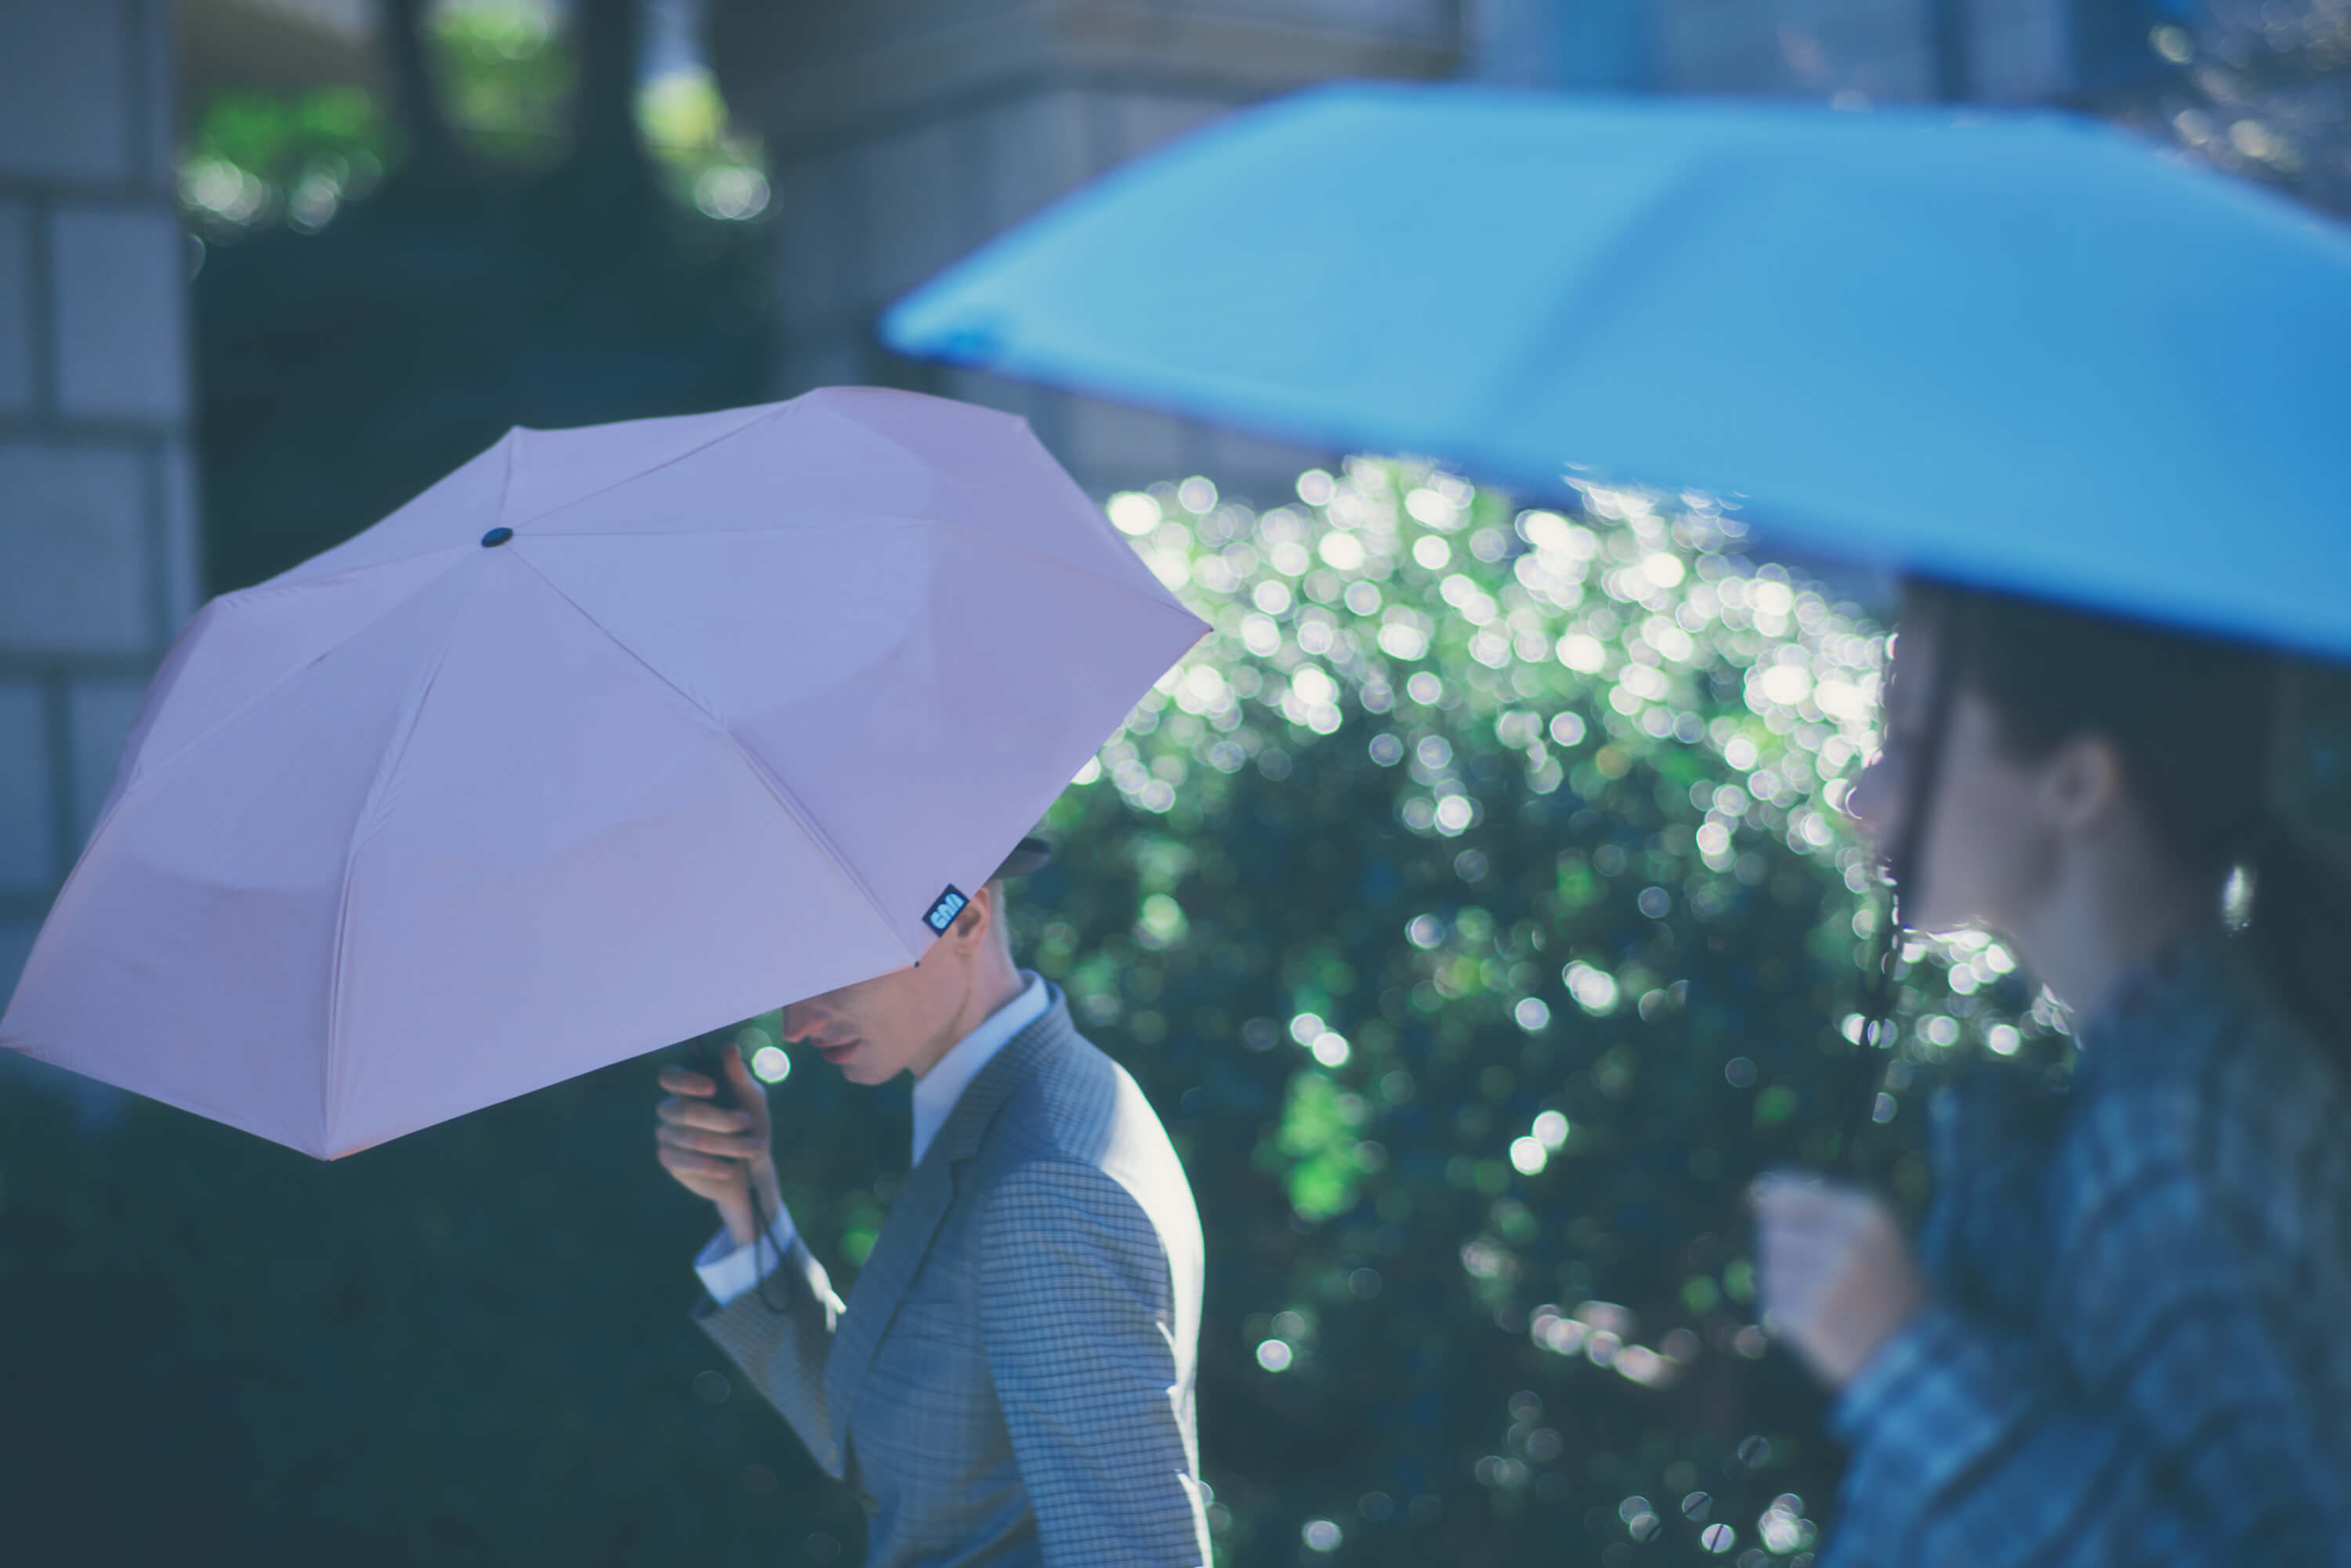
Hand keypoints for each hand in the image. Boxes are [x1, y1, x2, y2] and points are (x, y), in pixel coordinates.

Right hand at [656, 1045, 781, 1248]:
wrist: (752, 1170)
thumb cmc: (751, 1128)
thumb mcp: (753, 1101)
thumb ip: (740, 1077)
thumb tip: (729, 1048)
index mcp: (688, 1088)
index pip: (669, 1076)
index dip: (686, 1081)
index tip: (713, 1088)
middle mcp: (671, 1109)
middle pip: (684, 1110)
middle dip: (722, 1119)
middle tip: (749, 1123)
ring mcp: (666, 1135)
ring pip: (691, 1138)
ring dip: (729, 1144)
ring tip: (754, 1149)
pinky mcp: (669, 1160)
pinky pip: (685, 1160)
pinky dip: (713, 1165)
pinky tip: (730, 1168)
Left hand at [1751, 1172, 1926, 1390]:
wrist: (1917, 1359)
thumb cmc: (1889, 1293)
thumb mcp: (1874, 1239)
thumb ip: (1824, 1213)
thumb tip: (1759, 1191)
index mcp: (1866, 1213)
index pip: (1784, 1191)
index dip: (1771, 1207)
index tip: (1771, 1219)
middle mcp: (1845, 1238)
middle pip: (1772, 1230)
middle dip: (1783, 1252)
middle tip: (1816, 1277)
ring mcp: (1826, 1277)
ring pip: (1769, 1267)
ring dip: (1784, 1285)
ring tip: (1824, 1303)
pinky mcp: (1809, 1313)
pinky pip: (1773, 1302)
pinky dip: (1787, 1315)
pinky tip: (1820, 1325)